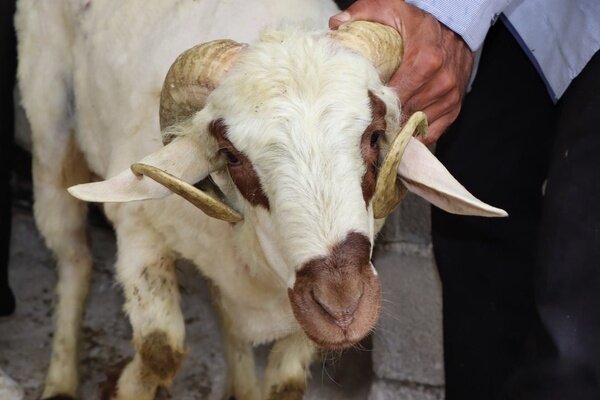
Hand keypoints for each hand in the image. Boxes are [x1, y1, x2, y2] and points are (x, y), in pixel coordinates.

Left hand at [330, 0, 473, 143]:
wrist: (456, 27)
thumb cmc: (421, 22)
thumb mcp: (393, 9)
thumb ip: (365, 13)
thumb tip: (336, 24)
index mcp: (426, 60)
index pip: (397, 94)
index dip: (377, 105)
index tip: (360, 110)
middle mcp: (441, 82)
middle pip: (405, 112)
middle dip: (384, 120)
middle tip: (365, 125)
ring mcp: (449, 97)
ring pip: (416, 124)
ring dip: (398, 128)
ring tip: (379, 129)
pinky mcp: (454, 107)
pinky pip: (432, 132)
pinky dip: (414, 134)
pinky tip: (399, 131)